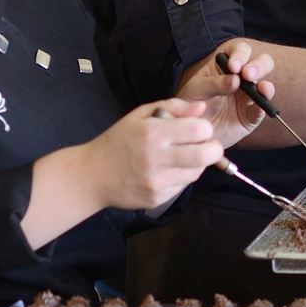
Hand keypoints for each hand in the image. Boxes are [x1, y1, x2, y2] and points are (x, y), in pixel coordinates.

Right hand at [84, 98, 223, 210]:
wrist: (92, 176)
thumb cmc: (117, 140)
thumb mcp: (140, 115)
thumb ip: (173, 107)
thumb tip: (202, 109)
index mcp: (152, 134)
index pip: (198, 130)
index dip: (205, 128)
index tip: (198, 129)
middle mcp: (156, 159)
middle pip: (206, 155)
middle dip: (213, 148)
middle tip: (205, 145)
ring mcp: (157, 182)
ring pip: (197, 172)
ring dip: (197, 163)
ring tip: (181, 156)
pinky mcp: (157, 199)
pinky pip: (183, 185)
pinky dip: (182, 176)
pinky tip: (167, 170)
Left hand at [177, 39, 275, 147]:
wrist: (192, 129)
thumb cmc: (192, 103)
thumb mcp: (196, 89)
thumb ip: (214, 83)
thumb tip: (235, 80)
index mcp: (227, 65)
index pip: (240, 50)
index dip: (240, 55)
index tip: (233, 66)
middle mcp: (242, 78)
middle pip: (261, 63)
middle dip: (258, 65)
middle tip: (247, 74)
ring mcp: (248, 96)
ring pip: (266, 86)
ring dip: (266, 86)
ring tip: (261, 88)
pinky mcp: (250, 116)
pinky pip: (261, 111)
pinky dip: (263, 107)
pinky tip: (260, 106)